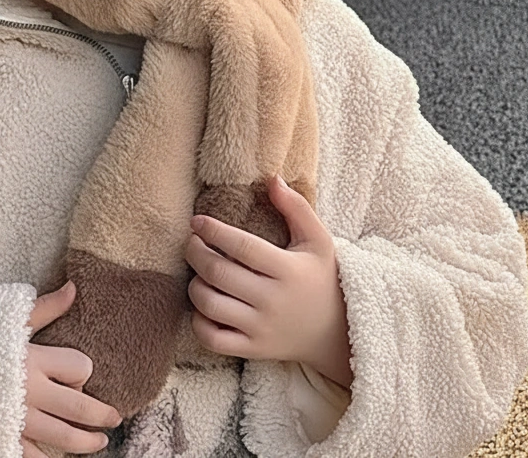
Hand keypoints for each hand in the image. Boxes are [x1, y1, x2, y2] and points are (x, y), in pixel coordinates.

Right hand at [22, 281, 122, 457]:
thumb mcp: (7, 319)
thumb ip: (45, 307)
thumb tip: (74, 288)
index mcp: (34, 360)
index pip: (80, 367)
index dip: (83, 369)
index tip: (77, 372)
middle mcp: (30, 393)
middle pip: (80, 408)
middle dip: (102, 415)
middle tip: (115, 418)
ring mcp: (17, 421)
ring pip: (63, 439)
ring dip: (85, 443)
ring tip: (99, 442)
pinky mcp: (2, 440)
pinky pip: (33, 457)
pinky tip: (57, 457)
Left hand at [185, 175, 351, 383]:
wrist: (336, 334)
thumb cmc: (322, 279)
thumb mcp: (318, 240)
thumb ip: (296, 207)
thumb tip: (272, 178)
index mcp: (287, 271)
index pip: (243, 247)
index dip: (214, 231)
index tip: (197, 221)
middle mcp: (272, 301)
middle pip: (219, 273)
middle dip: (195, 253)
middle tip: (191, 241)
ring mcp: (261, 328)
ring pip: (210, 305)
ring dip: (194, 285)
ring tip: (198, 272)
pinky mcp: (253, 349)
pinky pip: (212, 339)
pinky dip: (198, 322)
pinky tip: (203, 305)